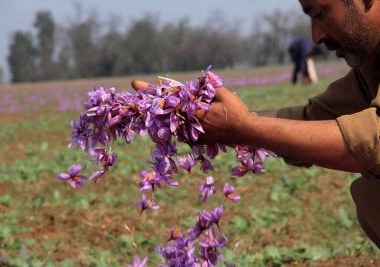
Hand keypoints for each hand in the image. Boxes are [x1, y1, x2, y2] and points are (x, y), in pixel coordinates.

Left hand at [131, 80, 251, 144]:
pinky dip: (173, 125)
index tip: (134, 84)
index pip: (169, 102)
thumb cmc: (236, 112)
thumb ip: (206, 88)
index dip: (151, 92)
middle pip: (165, 114)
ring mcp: (193, 136)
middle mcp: (190, 127)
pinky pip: (181, 132)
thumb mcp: (223, 95)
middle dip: (151, 102)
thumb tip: (195, 84)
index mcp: (194, 114)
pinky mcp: (197, 141)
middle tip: (136, 89)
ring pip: (171, 125)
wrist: (247, 132)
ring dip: (161, 115)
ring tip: (151, 106)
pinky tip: (167, 119)